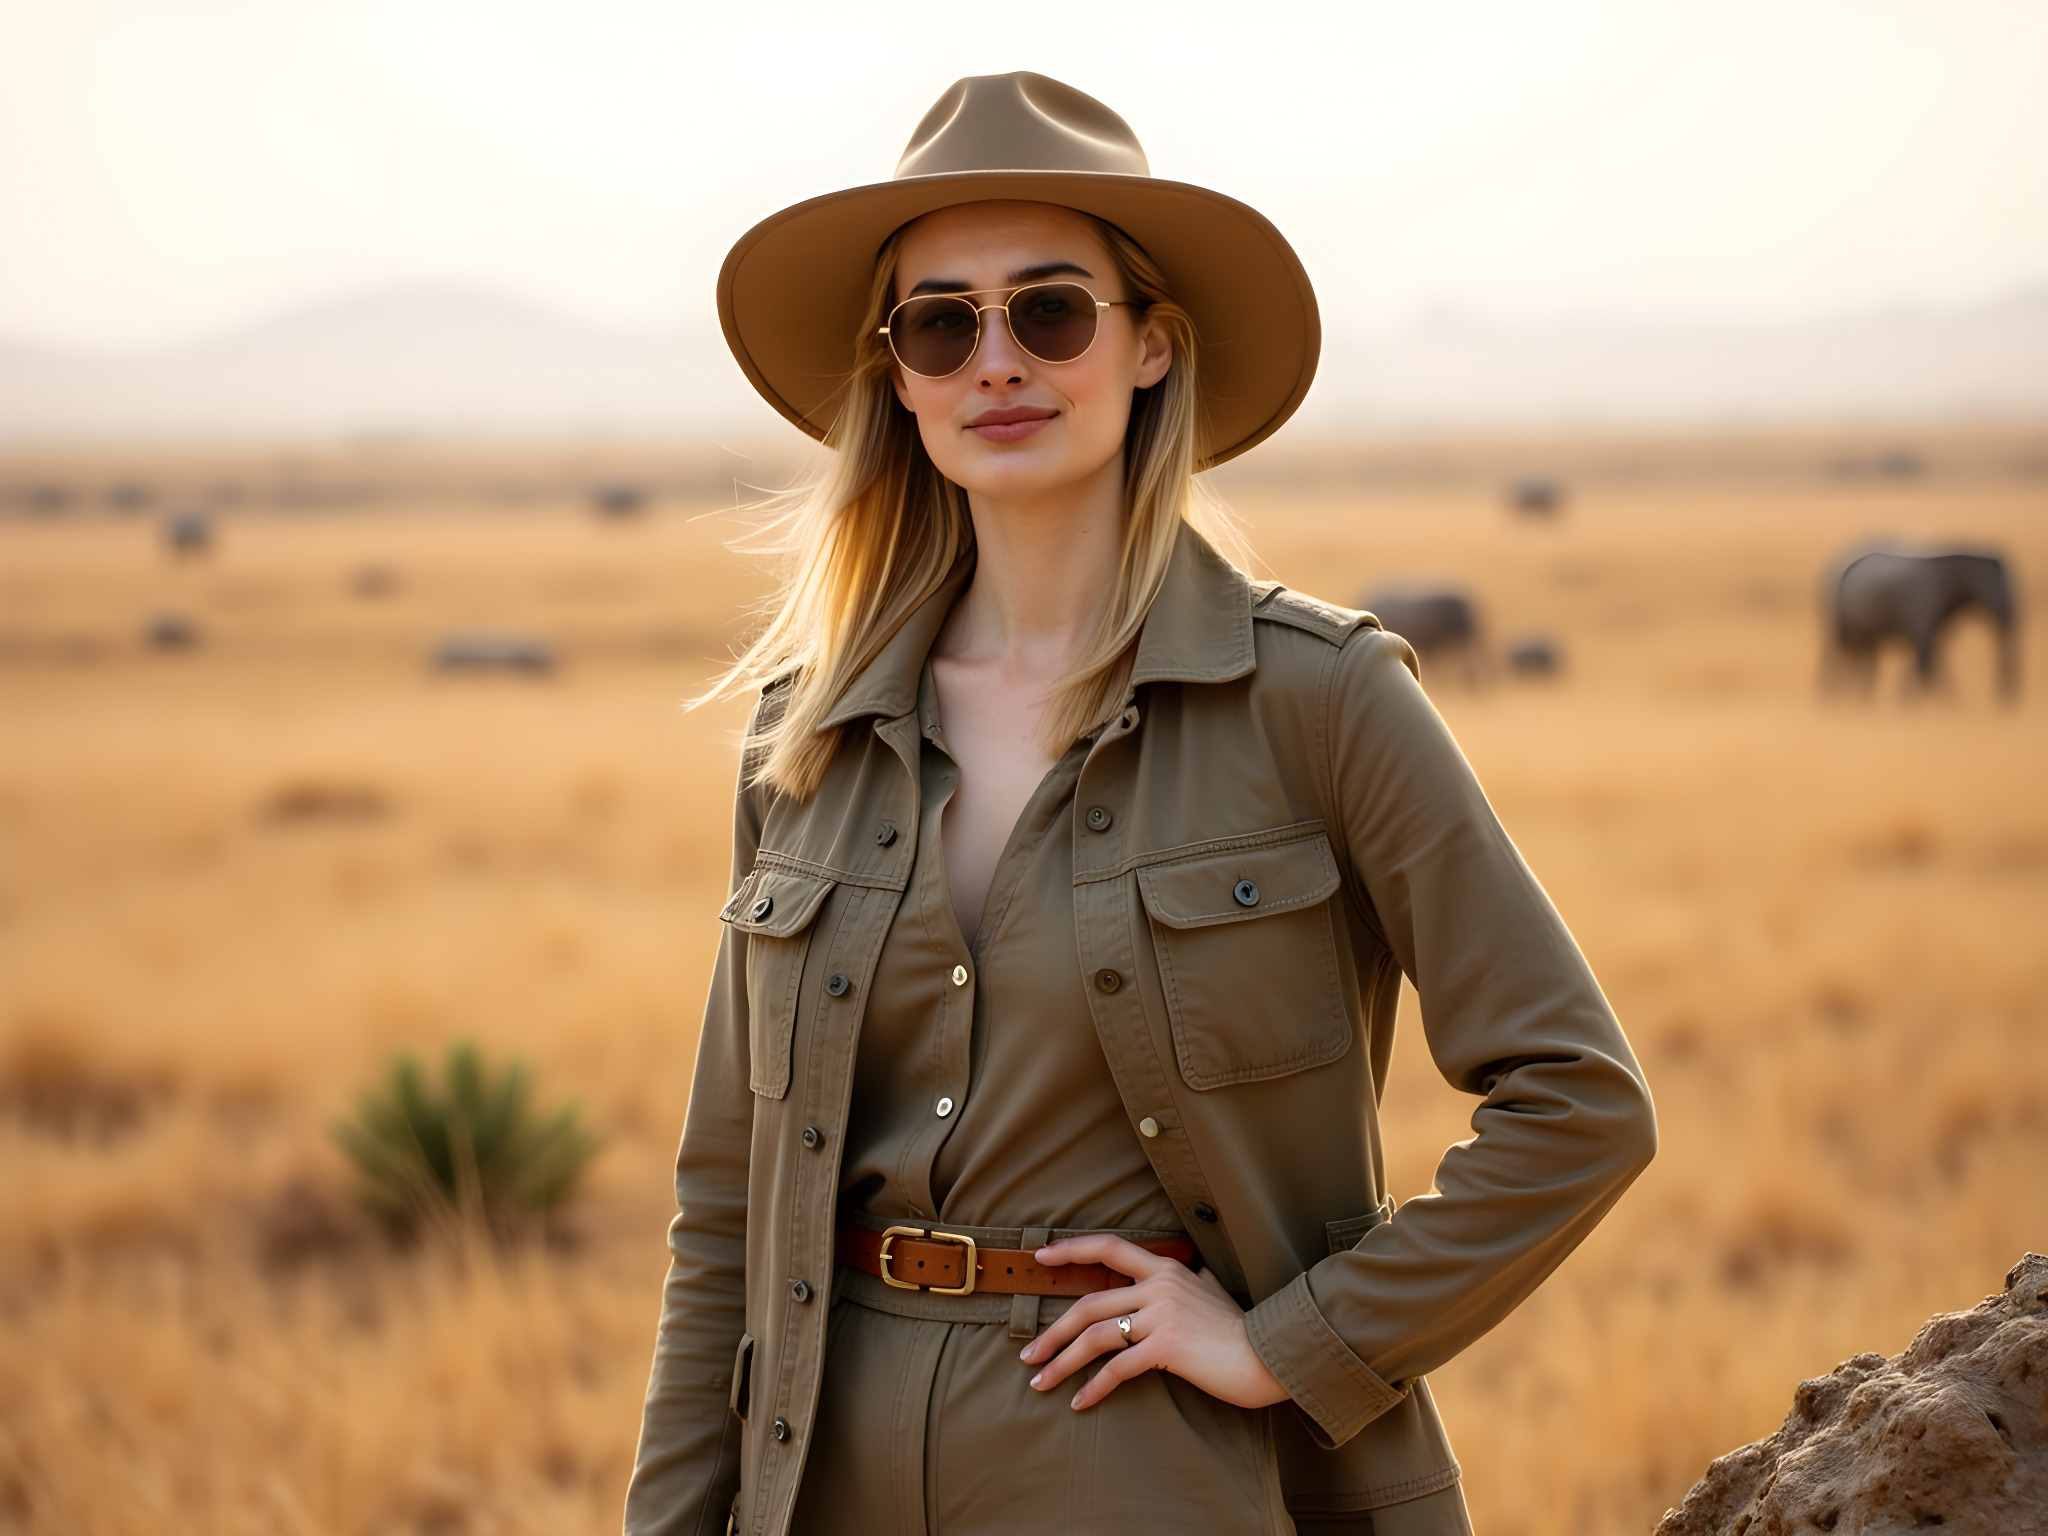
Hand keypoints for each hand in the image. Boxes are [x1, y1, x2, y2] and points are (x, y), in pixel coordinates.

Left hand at [1017, 1234, 1289, 1410]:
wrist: (1267, 1355)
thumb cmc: (1241, 1329)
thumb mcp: (1216, 1291)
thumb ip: (1199, 1281)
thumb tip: (1199, 1272)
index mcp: (1166, 1269)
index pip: (1110, 1248)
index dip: (1072, 1250)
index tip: (1040, 1258)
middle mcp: (1159, 1285)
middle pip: (1089, 1304)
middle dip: (1053, 1332)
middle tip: (1029, 1355)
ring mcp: (1162, 1314)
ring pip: (1095, 1335)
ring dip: (1062, 1361)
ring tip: (1041, 1382)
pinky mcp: (1167, 1345)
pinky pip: (1117, 1367)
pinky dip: (1094, 1387)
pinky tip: (1080, 1402)